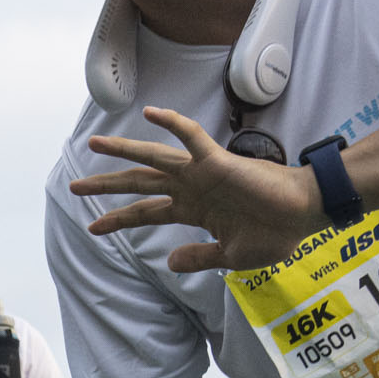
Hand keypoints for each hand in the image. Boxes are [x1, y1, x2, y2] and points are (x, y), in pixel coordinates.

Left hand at [67, 105, 328, 272]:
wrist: (304, 216)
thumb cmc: (275, 233)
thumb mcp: (231, 256)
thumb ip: (199, 258)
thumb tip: (169, 264)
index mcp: (193, 210)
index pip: (147, 212)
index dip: (119, 219)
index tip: (93, 228)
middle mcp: (191, 188)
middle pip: (140, 183)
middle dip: (106, 185)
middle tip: (74, 186)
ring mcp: (202, 172)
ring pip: (154, 158)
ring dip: (124, 151)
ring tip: (94, 144)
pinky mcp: (218, 161)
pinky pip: (192, 137)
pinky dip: (173, 123)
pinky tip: (152, 113)